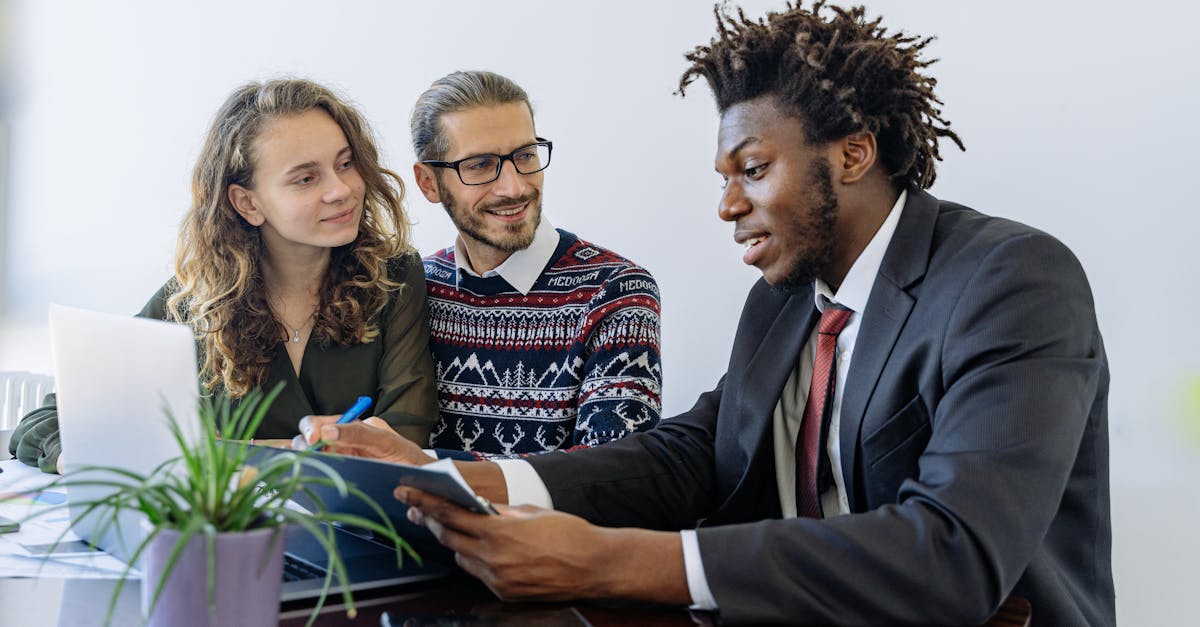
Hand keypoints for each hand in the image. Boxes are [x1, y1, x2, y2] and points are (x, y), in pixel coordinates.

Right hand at [291, 415, 433, 465]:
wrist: (423, 481)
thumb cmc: (408, 458)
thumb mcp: (386, 442)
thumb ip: (358, 434)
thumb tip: (327, 432)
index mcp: (352, 427)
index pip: (318, 423)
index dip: (309, 430)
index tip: (312, 439)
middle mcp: (341, 443)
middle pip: (307, 441)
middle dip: (301, 446)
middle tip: (308, 456)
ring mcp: (340, 461)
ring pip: (310, 459)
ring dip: (304, 462)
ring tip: (307, 467)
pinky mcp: (341, 478)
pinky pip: (319, 476)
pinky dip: (310, 476)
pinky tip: (307, 478)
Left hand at [397, 486, 614, 601]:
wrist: (596, 567)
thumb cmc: (570, 533)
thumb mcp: (532, 512)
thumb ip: (499, 511)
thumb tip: (477, 506)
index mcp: (499, 533)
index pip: (450, 514)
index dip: (425, 502)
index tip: (407, 493)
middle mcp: (493, 559)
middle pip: (448, 538)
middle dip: (431, 521)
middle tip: (419, 509)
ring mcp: (497, 580)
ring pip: (461, 557)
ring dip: (455, 541)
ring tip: (452, 526)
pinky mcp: (504, 594)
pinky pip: (478, 573)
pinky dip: (475, 559)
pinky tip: (481, 548)